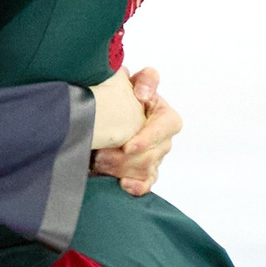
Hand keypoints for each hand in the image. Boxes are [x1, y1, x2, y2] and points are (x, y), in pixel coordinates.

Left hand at [91, 64, 180, 195]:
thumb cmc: (125, 96)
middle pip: (152, 154)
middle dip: (126, 158)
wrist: (111, 113)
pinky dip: (136, 186)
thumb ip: (146, 80)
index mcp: (165, 116)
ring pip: (145, 169)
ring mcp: (155, 158)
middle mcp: (163, 139)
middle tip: (101, 155)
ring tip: (99, 162)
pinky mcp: (145, 172)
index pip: (166, 127)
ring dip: (121, 169)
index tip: (128, 146)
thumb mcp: (136, 81)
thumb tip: (143, 94)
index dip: (148, 138)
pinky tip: (123, 184)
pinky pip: (145, 183)